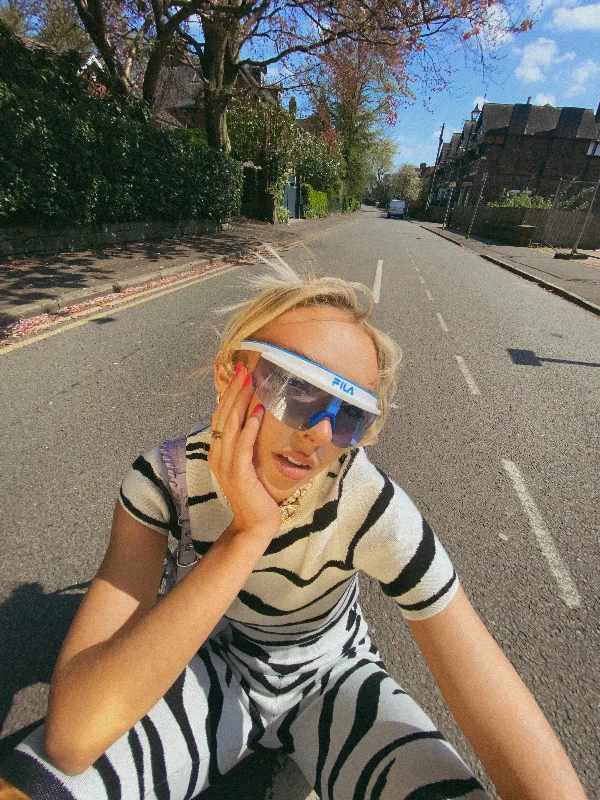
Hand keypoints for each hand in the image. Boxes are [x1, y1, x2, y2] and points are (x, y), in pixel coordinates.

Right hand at [208, 362, 280, 541]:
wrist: (254, 525)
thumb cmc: (256, 494)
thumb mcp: (250, 463)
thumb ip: (248, 444)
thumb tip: (259, 418)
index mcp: (218, 451)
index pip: (221, 415)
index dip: (229, 393)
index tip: (239, 371)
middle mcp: (217, 455)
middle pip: (223, 415)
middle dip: (234, 390)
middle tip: (245, 368)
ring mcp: (225, 465)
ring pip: (230, 426)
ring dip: (241, 402)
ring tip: (250, 381)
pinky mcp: (238, 475)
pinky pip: (242, 446)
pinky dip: (248, 428)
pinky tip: (257, 412)